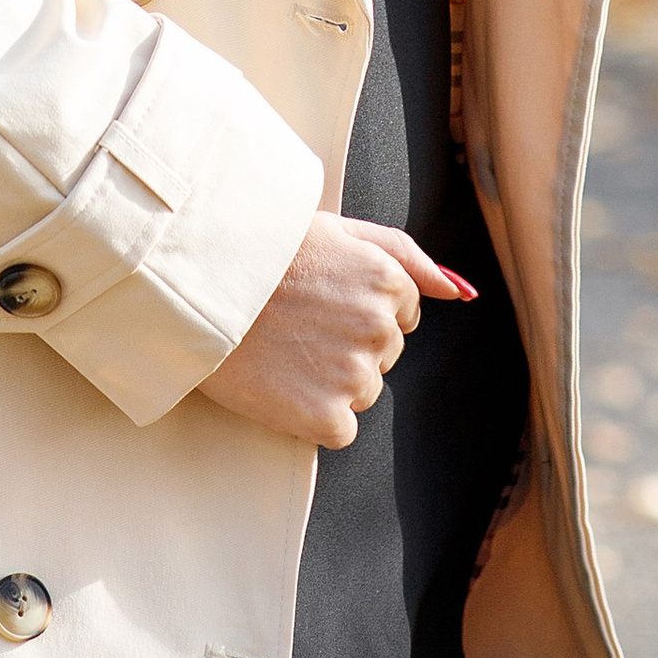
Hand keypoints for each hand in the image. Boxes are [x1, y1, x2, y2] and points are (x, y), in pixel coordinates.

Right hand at [198, 215, 473, 448]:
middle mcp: (380, 328)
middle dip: (349, 342)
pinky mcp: (327, 418)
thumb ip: (407, 256)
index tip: (320, 299)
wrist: (196, 289)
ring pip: (363, 390)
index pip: (402, 313)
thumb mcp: (338, 230)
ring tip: (285, 349)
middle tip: (296, 322)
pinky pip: (341, 428)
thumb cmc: (261, 253)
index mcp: (387, 281)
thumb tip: (462, 292)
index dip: (358, 307)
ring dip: (332, 379)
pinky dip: (314, 416)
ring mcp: (355, 376)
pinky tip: (282, 384)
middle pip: (384, 353)